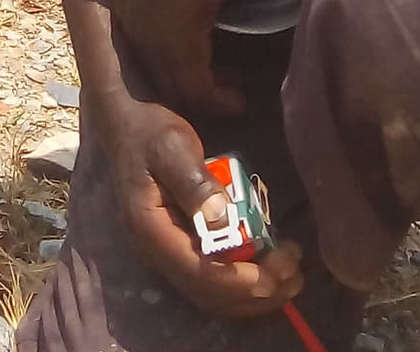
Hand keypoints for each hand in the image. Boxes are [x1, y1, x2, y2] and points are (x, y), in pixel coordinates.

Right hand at [100, 95, 303, 318]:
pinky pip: (214, 278)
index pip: (196, 274)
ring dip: (255, 293)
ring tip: (293, 275)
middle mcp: (158, 253)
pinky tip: (270, 264)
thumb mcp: (171, 147)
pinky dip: (245, 280)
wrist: (123, 126)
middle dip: (256, 292)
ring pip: (214, 294)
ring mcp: (168, 253)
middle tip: (295, 274)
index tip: (275, 274)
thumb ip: (194, 182)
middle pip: (209, 294)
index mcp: (151, 231)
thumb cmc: (148, 132)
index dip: (237, 282)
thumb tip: (224, 219)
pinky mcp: (180, 247)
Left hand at [114, 0, 273, 117]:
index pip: (147, 48)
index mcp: (127, 1)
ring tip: (234, 96)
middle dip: (191, 86)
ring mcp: (149, 40)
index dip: (177, 62)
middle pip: (160, 73)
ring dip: (209, 98)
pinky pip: (198, 90)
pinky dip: (219, 100)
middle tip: (223, 90)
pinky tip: (237, 99)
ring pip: (179, 87)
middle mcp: (131, 25)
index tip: (207, 66)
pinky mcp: (176, 51)